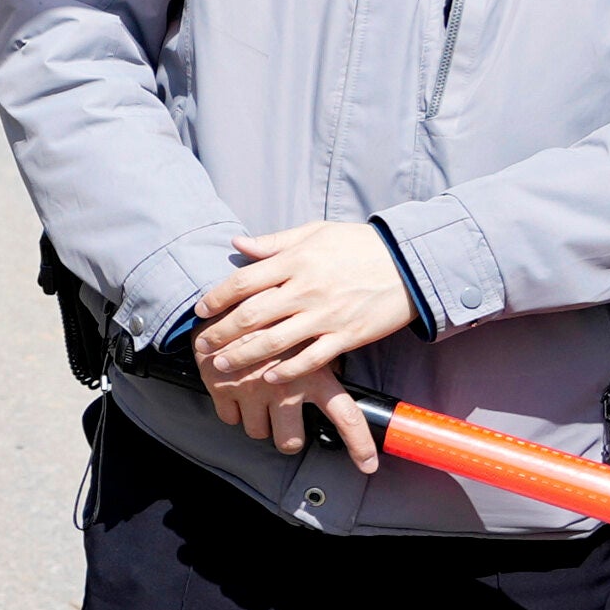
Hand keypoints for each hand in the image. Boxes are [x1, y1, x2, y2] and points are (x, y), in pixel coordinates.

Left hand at [189, 218, 413, 466]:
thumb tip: (238, 243)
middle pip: (252, 315)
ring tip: (222, 365)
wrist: (409, 263)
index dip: (216, 296)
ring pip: (275, 341)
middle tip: (203, 345)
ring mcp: (327, 315)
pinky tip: (269, 377)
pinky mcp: (347, 336)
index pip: (244, 281)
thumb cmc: (359, 245)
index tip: (201, 309)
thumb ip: (275, 242)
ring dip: (244, 356)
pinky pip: (311, 359)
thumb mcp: (316, 233)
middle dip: (221, 332)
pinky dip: (288, 370)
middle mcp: (307, 289)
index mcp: (296, 261)